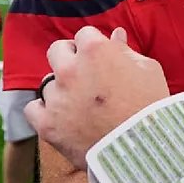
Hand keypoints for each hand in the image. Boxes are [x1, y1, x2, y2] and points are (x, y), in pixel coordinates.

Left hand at [25, 27, 168, 169]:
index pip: (84, 34)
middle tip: (83, 74)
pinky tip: (59, 116)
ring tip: (78, 104)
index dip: (93, 45)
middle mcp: (70, 69)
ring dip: (61, 89)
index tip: (99, 57)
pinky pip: (33, 108)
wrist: (145, 147)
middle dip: (68, 58)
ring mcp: (57, 97)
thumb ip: (126, 50)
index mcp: (95, 50)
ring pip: (48, 83)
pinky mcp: (48, 124)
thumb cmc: (151, 105)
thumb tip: (115, 35)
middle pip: (57, 50)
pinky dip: (43, 111)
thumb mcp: (148, 70)